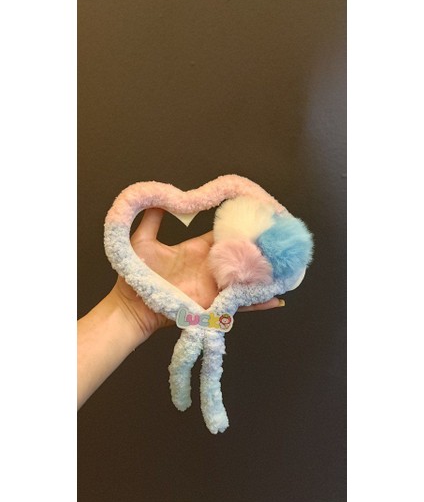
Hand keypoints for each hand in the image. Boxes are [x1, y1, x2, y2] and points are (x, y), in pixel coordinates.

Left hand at [111, 208, 283, 339]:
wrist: (131, 306)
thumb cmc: (136, 275)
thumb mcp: (143, 240)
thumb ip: (152, 218)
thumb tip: (158, 195)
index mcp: (198, 250)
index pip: (224, 235)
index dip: (239, 227)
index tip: (255, 217)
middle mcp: (211, 266)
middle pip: (240, 254)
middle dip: (258, 248)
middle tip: (278, 237)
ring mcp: (214, 286)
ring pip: (245, 278)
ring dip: (263, 274)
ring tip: (285, 267)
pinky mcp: (214, 304)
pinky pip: (240, 304)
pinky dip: (258, 303)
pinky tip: (276, 298)